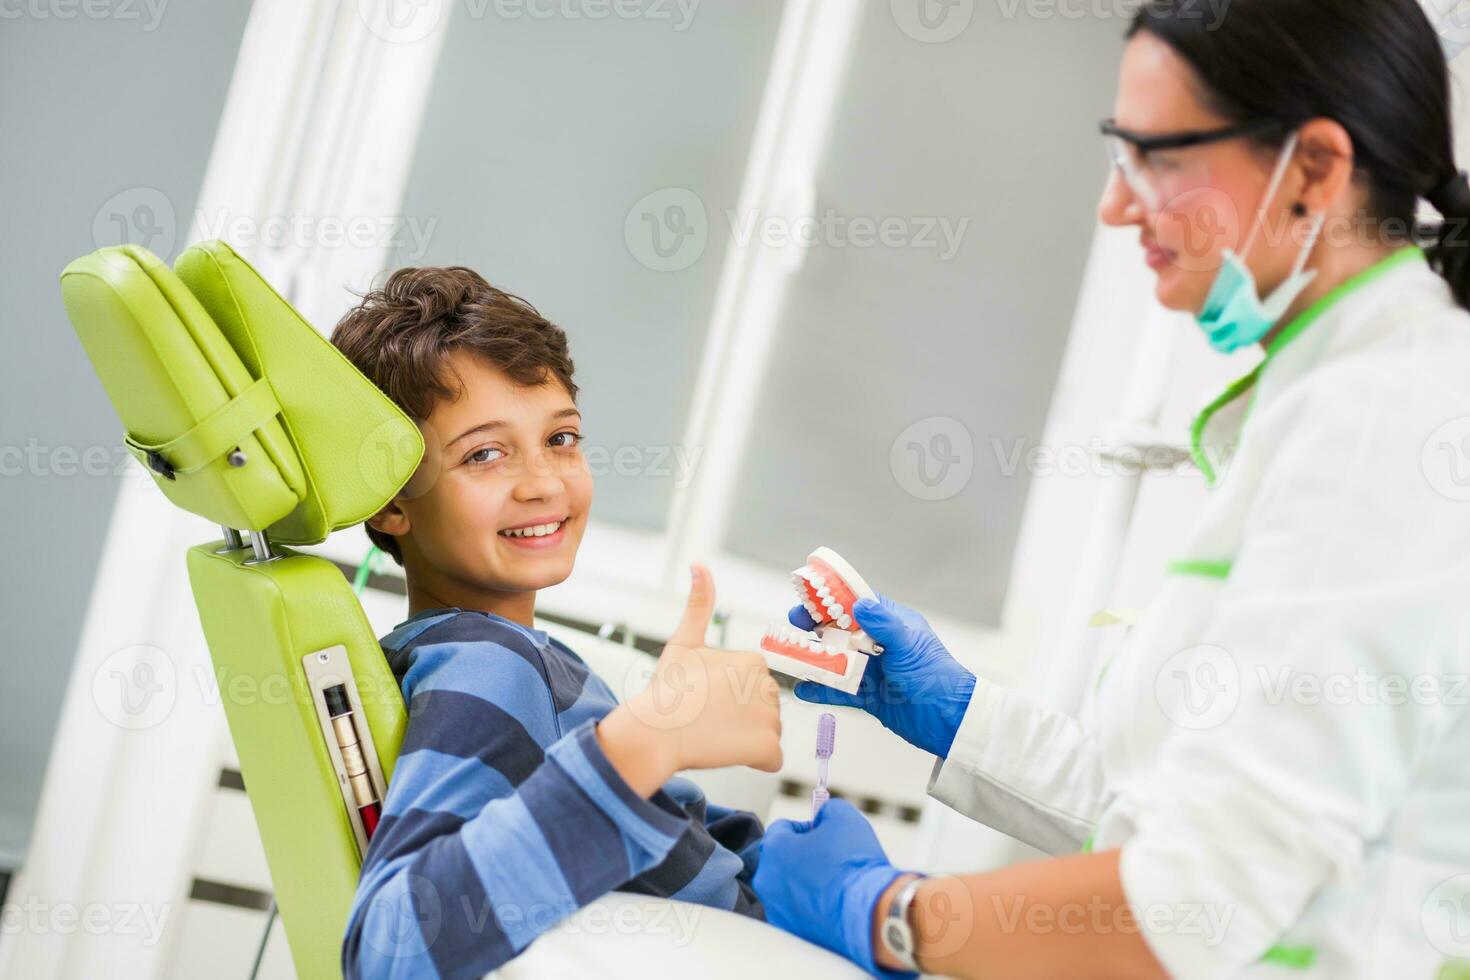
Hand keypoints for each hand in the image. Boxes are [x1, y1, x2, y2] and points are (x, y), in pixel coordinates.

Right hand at [600, 565, 782, 792]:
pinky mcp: (767, 746)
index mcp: (753, 660)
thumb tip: (699, 564)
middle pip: (763, 708)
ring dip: (745, 739)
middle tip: (708, 718)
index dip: (729, 696)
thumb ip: (699, 603)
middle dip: (740, 717)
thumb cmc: (667, 689)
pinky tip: (728, 751)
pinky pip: (771, 758)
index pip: (753, 686)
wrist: (654, 730)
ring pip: (767, 732)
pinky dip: (754, 759)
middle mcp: (768, 684)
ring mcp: (769, 716)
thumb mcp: (684, 641)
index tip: (706, 699)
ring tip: (715, 734)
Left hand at [753, 799, 911, 976]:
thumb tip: (824, 815)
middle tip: (831, 858)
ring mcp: (776, 909)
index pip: (782, 828)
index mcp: (774, 849)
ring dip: (805, 882)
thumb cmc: (854, 864)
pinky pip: (797, 911)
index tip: (824, 834)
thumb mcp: (845, 818)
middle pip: (782, 859)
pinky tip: (834, 904)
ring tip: (835, 883)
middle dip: (803, 855)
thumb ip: (828, 810)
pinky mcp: (790, 932)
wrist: (870, 914)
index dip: (805, 827)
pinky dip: (810, 906)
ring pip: (788, 887)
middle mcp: (767, 880)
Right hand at [791, 593, 975, 757]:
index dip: (832, 601)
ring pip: (837, 661)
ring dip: (815, 660)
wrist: (949, 720)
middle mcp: (880, 645)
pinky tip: (804, 690)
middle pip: (841, 632)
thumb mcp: (908, 646)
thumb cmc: (937, 677)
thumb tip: (861, 604)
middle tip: (794, 626)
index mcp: (892, 624)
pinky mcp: (869, 696)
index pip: (857, 605)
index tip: (810, 599)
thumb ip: (884, 624)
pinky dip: (821, 690)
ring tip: (792, 658)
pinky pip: (840, 690)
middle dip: (816, 629)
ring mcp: (873, 671)